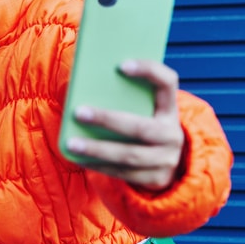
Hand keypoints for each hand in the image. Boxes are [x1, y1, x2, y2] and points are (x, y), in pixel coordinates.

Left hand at [65, 59, 184, 190]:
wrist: (166, 160)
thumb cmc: (143, 122)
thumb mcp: (142, 107)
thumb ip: (124, 95)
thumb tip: (84, 84)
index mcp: (170, 107)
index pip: (167, 82)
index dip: (149, 71)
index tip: (121, 64)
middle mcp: (173, 133)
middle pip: (140, 127)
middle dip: (107, 119)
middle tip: (79, 112)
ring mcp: (167, 159)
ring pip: (130, 155)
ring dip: (98, 149)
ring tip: (72, 143)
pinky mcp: (156, 179)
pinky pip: (124, 173)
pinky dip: (99, 165)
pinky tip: (80, 158)